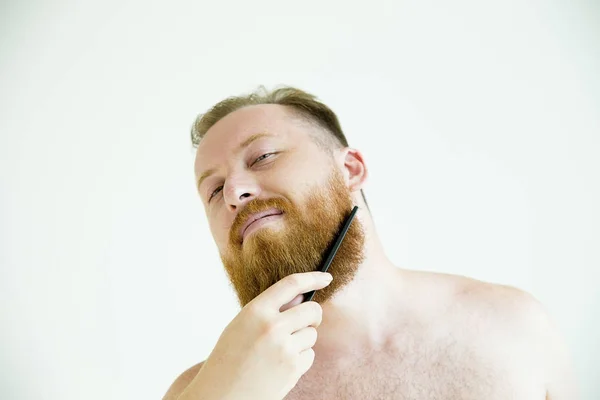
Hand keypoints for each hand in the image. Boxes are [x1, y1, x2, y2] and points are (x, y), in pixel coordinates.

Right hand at [182, 271, 332, 399]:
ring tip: (278, 352)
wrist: (221, 394)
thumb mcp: (242, 325)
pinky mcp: (293, 368)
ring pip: (312, 334)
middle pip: (312, 310)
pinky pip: (310, 355)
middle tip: (304, 323)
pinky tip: (280, 366)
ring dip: (302, 340)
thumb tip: (301, 297)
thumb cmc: (229, 359)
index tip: (326, 277)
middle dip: (313, 316)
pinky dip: (300, 359)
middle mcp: (272, 326)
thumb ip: (271, 310)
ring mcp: (284, 348)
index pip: (291, 284)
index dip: (313, 277)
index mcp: (255, 311)